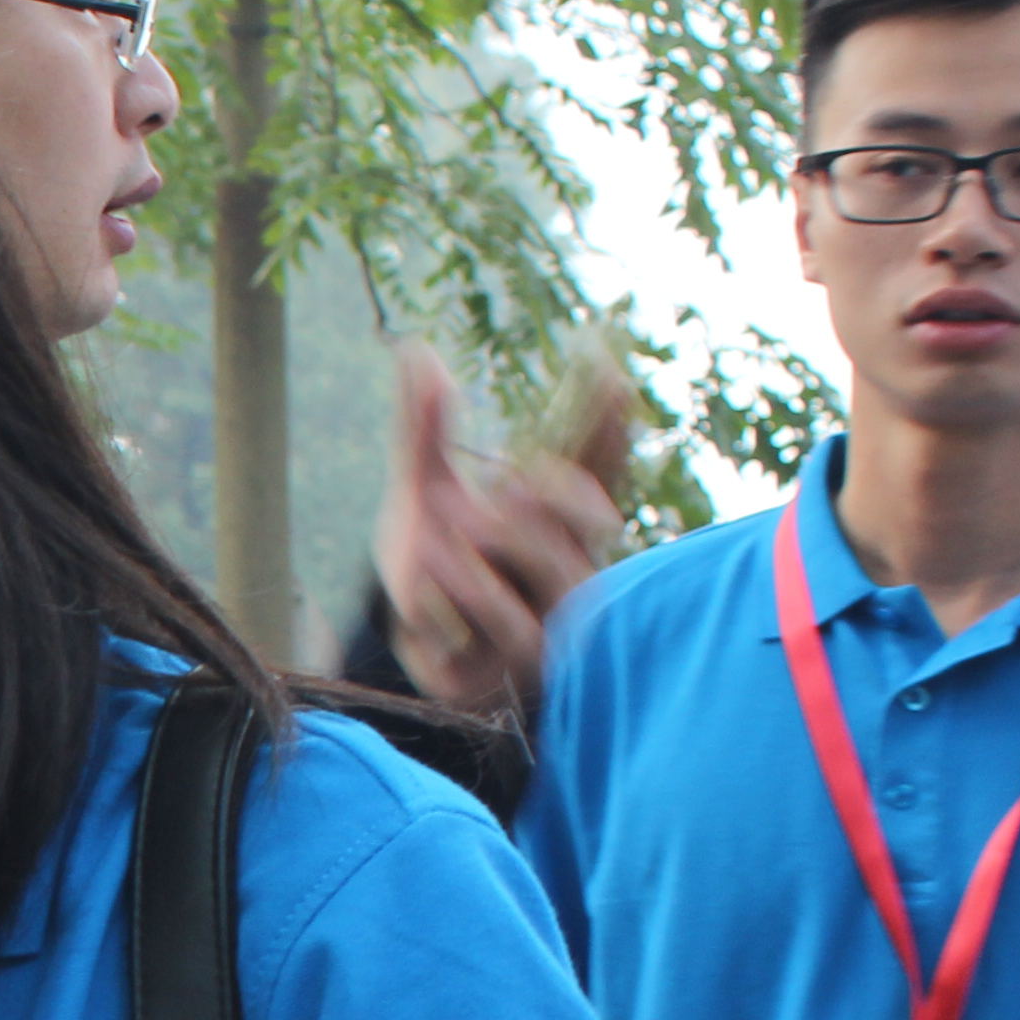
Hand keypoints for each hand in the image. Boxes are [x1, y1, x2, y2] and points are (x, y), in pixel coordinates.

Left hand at [370, 350, 625, 719]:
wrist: (405, 647)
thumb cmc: (429, 559)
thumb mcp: (419, 488)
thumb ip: (422, 427)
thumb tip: (415, 349)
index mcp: (556, 520)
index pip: (596, 468)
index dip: (608, 429)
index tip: (614, 379)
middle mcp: (569, 568)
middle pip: (584, 523)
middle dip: (543, 503)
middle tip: (503, 489)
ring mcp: (551, 620)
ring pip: (546, 575)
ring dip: (483, 555)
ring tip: (434, 537)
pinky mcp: (515, 670)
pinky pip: (495, 628)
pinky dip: (448, 608)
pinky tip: (417, 599)